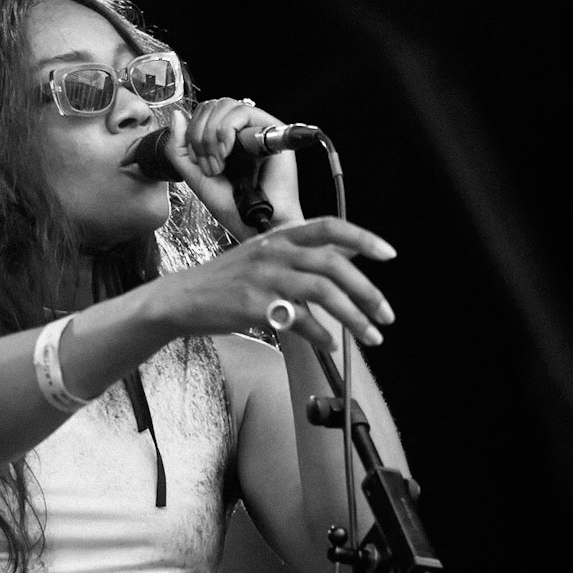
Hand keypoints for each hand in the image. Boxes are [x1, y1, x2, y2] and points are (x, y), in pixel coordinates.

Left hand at [163, 100, 305, 238]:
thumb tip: (177, 114)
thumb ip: (179, 148)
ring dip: (212, 136)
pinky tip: (228, 153)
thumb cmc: (232, 205)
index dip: (192, 132)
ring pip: (224, 105)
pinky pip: (242, 111)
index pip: (203, 112)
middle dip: (200, 135)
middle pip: (211, 105)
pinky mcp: (272, 128)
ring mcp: (256, 127)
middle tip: (209, 165)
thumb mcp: (194, 175)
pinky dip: (226, 131)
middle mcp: (242, 129)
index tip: (197, 162)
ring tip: (219, 163)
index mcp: (225, 137)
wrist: (253, 222)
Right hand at [167, 213, 397, 353]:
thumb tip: (352, 252)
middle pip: (333, 264)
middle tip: (386, 314)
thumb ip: (305, 252)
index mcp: (280, 236)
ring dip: (353, 316)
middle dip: (367, 291)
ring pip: (322, 291)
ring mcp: (264, 278)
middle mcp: (275, 252)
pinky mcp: (255, 306)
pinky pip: (298, 320)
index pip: (330, 227)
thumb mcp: (266, 254)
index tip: (389, 255)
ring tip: (370, 336)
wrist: (183, 298)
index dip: (363, 238)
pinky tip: (330, 345)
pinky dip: (320, 335)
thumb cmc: (227, 280)